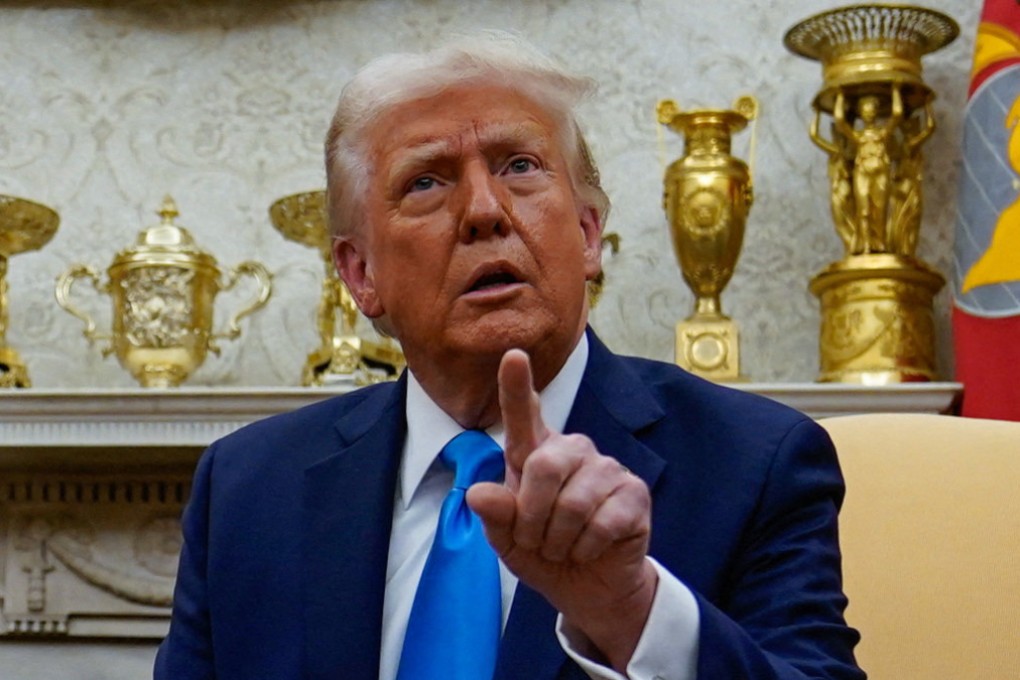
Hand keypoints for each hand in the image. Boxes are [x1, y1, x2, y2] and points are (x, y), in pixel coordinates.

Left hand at [467, 349, 657, 671]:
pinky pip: (601, 522)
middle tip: (535, 540)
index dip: (515, 386)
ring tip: (563, 547)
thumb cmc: (544, 554)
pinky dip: (586, 548)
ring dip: (559, 539)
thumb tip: (478, 494)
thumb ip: (495, 516)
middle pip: (543, 465)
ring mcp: (607, 469)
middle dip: (531, 516)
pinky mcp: (634, 493)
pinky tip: (590, 548)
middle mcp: (572, 451)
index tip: (513, 355)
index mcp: (536, 454)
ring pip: (572, 501)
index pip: (523, 416)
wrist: (589, 589)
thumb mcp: (507, 541)